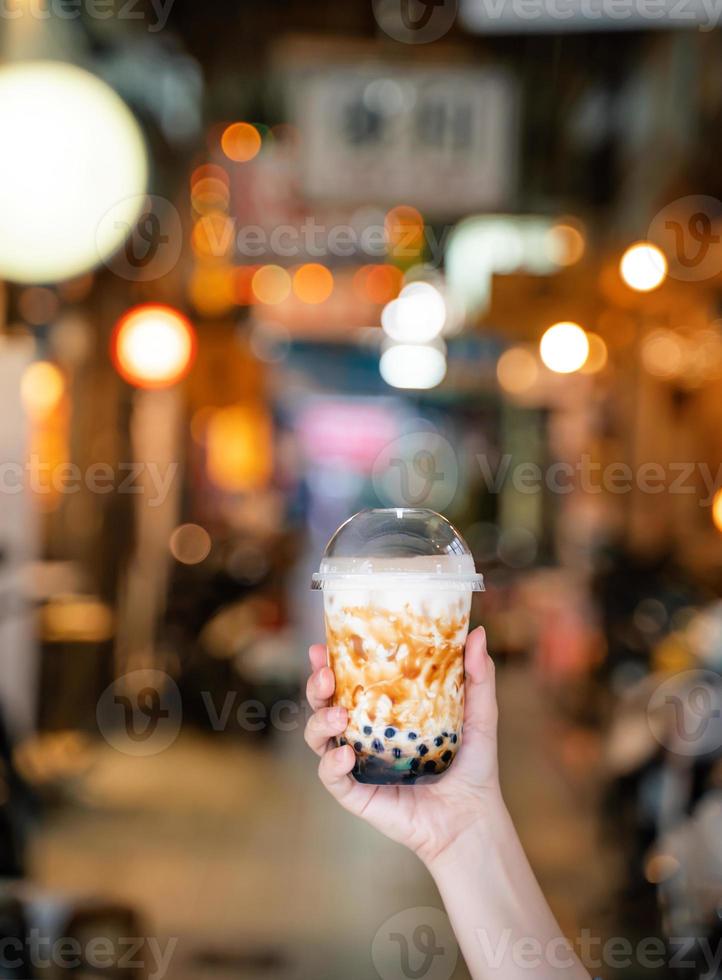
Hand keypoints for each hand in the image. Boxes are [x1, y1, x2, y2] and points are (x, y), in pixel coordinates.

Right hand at [303, 627, 500, 865]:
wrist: (471, 817)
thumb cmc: (472, 765)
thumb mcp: (478, 714)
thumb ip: (477, 676)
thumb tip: (476, 632)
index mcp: (383, 710)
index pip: (348, 680)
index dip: (330, 662)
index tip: (323, 645)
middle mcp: (363, 733)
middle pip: (323, 704)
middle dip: (316, 686)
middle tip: (325, 674)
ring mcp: (356, 763)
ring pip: (318, 737)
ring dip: (320, 720)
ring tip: (339, 714)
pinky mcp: (355, 793)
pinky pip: (331, 776)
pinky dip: (331, 762)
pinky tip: (345, 753)